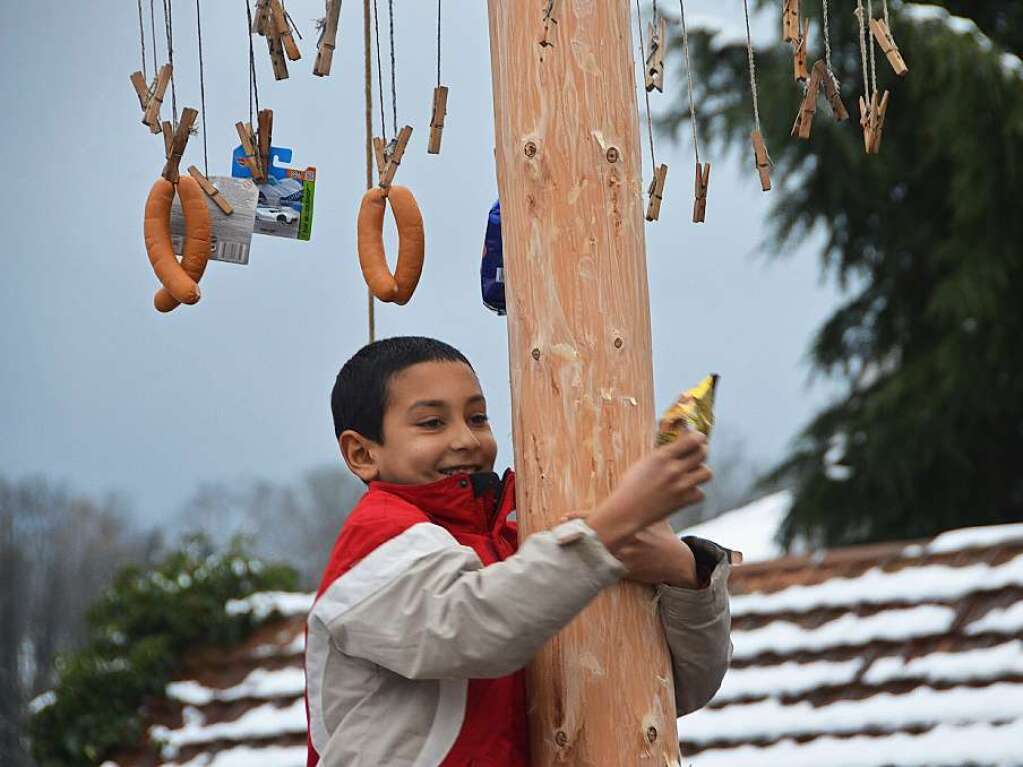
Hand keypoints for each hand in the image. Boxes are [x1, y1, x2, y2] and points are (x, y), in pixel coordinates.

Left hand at [561, 515, 699, 587]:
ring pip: (599, 555)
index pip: (600, 517)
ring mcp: (627, 554)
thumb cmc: (664, 537)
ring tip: (560, 556)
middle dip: (576, 536)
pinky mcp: (629, 571)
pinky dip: (595, 573)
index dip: (580, 517)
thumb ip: (641, 509)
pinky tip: (578, 575)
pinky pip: (609, 572)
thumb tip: (629, 493)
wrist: (678, 561)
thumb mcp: (654, 518)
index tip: (563, 518)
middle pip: (595, 536)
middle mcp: (626, 537)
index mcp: (628, 523)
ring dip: (581, 555)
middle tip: (554, 536)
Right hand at [585, 432, 711, 551]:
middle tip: (697, 453)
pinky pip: (700, 493)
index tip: (696, 437)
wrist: (626, 511)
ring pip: (707, 473)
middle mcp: (674, 469)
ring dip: (701, 471)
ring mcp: (680, 486)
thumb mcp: (644, 462)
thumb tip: (679, 441)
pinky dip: (695, 492)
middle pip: (703, 453)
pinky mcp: (682, 502)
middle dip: (702, 450)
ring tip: (692, 473)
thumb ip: (663, 453)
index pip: (693, 439)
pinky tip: (685, 491)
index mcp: (662, 456)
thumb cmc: (630, 485)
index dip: (698, 437)